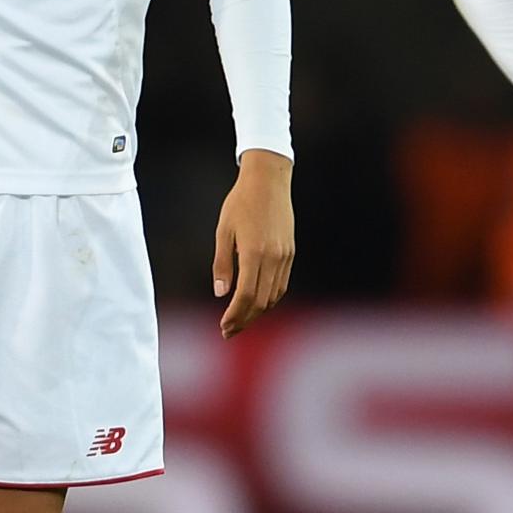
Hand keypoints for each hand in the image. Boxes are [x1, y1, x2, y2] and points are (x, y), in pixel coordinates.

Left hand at [213, 149, 294, 338]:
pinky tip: (256, 303)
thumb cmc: (240, 203)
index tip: (223, 326)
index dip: (235, 315)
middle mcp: (273, 258)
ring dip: (257, 313)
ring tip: (239, 321)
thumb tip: (221, 293)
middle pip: (261, 302)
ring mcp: (285, 256)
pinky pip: (281, 284)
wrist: (269, 181)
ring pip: (273, 296)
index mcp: (254, 253)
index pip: (246, 296)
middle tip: (227, 331)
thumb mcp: (223, 231)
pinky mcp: (290, 253)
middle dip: (244, 320)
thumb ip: (222, 264)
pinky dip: (269, 299)